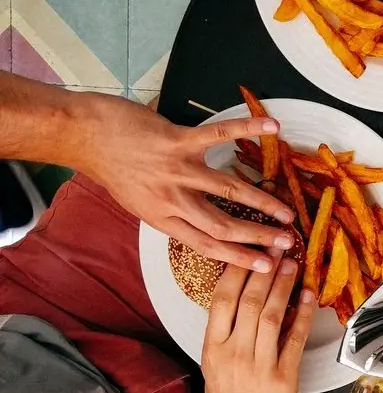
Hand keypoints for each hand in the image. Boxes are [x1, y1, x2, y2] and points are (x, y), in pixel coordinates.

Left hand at [77, 93, 296, 271]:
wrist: (84, 136)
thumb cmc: (112, 168)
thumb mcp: (138, 202)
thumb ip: (170, 212)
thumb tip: (200, 220)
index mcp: (162, 218)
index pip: (206, 244)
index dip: (239, 257)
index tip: (265, 266)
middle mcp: (171, 199)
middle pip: (222, 225)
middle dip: (258, 236)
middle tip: (287, 242)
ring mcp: (176, 170)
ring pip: (228, 190)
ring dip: (262, 202)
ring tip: (287, 211)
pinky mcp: (177, 141)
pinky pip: (219, 135)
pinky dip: (247, 128)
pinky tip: (272, 127)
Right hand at [201, 253, 315, 392]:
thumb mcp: (214, 359)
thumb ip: (225, 327)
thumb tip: (243, 286)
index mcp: (213, 346)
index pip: (222, 300)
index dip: (237, 271)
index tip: (250, 249)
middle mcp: (234, 353)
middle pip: (250, 303)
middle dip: (265, 271)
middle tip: (277, 247)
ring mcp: (260, 365)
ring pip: (273, 317)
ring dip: (284, 287)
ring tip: (292, 264)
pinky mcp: (284, 377)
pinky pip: (296, 339)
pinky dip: (304, 315)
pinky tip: (309, 296)